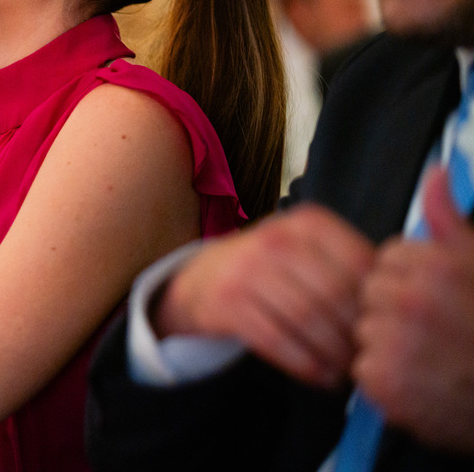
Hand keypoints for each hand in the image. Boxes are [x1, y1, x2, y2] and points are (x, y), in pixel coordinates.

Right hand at [155, 205, 376, 387]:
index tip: (382, 331)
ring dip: (332, 355)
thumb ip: (349, 266)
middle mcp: (276, 238)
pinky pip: (277, 341)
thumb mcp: (309, 249)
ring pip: (307, 320)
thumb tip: (395, 309)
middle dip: (355, 335)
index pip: (360, 264)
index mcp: (307, 222)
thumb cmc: (272, 268)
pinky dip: (305, 365)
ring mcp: (246, 268)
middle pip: (334, 295)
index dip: (375, 304)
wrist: (204, 277)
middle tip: (366, 360)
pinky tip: (320, 377)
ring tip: (345, 373)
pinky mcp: (227, 302)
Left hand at [353, 167, 473, 452]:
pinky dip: (387, 380)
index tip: (437, 300)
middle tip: (434, 332)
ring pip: (365, 329)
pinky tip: (422, 382)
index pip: (388, 259)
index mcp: (436, 268)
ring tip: (432, 359)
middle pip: (370, 292)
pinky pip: (365, 368)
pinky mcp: (384, 381)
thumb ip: (451, 220)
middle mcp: (411, 301)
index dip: (410, 280)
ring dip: (389, 344)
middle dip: (393, 309)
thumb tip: (436, 173)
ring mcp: (395, 342)